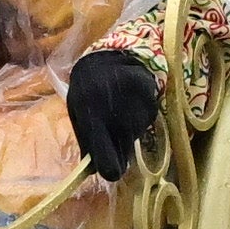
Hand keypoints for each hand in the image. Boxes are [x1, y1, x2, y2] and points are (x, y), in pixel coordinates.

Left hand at [66, 50, 165, 181]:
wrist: (107, 57)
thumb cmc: (86, 89)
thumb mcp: (79, 113)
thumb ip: (87, 141)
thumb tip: (96, 171)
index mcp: (92, 120)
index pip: (105, 157)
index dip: (111, 169)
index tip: (113, 171)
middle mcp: (115, 115)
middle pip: (124, 149)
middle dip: (119, 148)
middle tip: (111, 132)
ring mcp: (135, 106)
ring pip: (136, 134)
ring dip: (129, 129)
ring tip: (119, 109)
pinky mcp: (150, 97)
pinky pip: (148, 120)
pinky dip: (141, 116)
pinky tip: (130, 102)